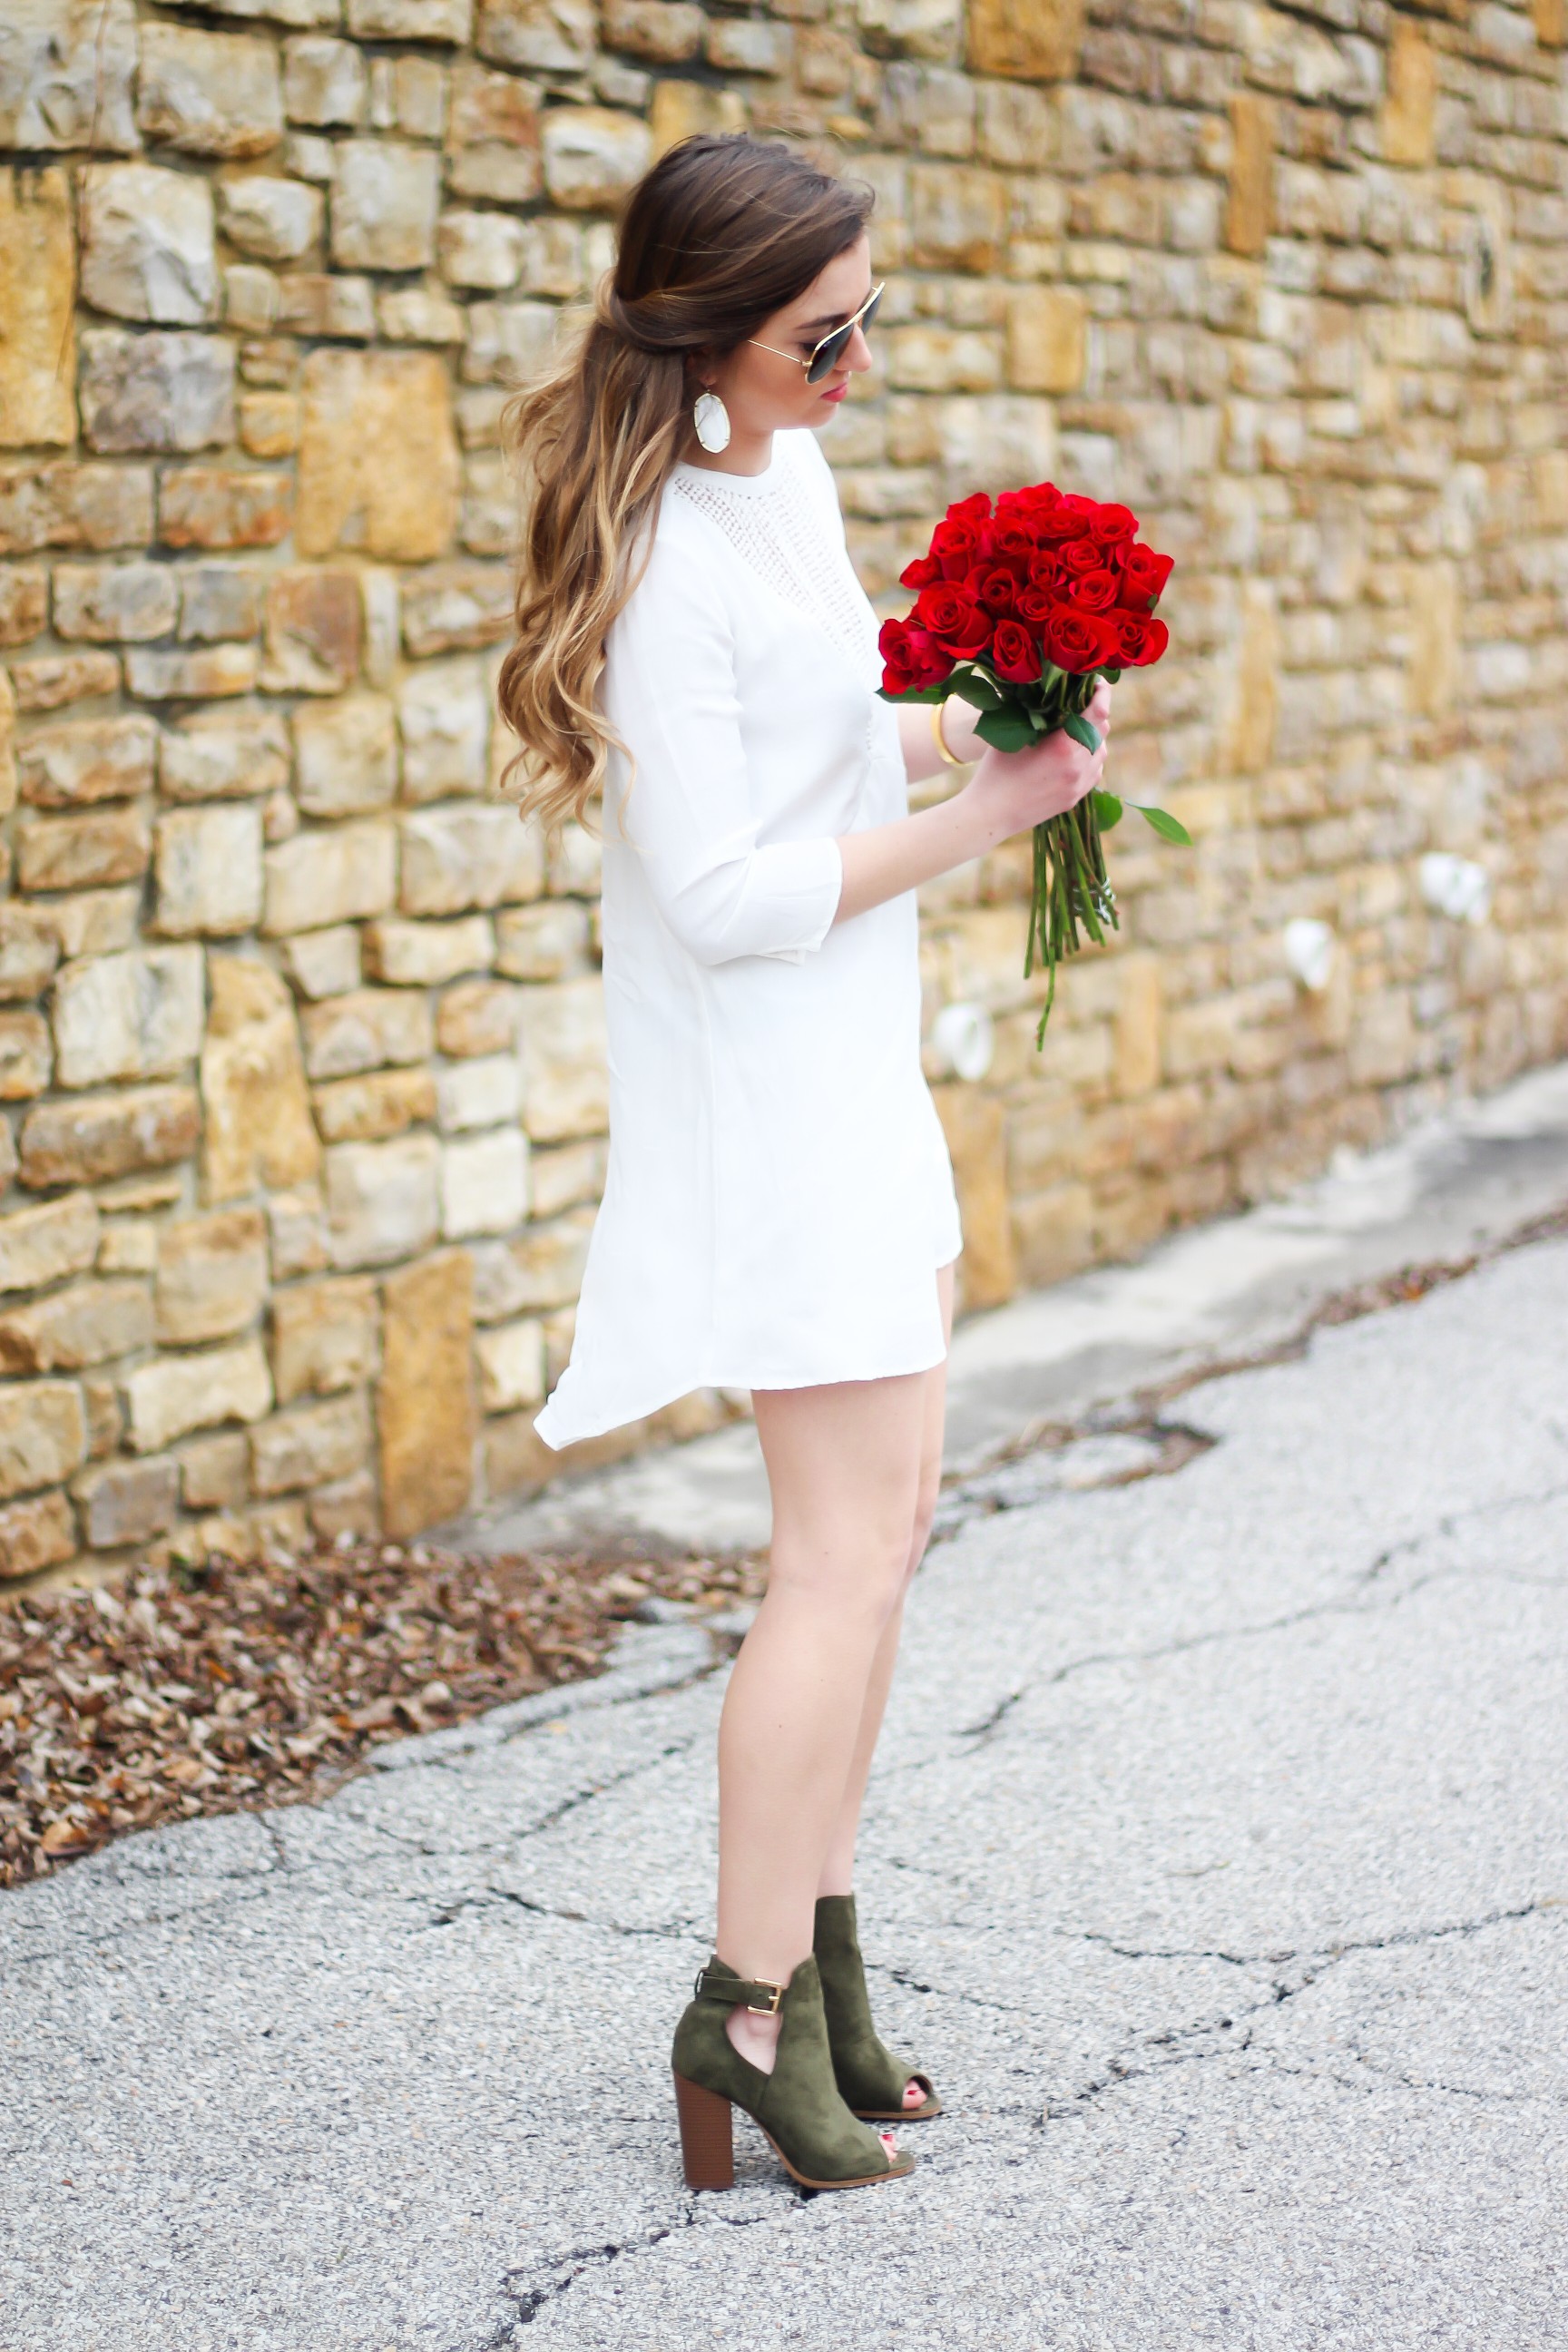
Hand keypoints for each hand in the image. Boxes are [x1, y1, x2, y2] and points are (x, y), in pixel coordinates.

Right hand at [961, 681, 1111, 845]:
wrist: (990, 815)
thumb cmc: (996, 771)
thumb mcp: (1014, 735)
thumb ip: (1037, 715)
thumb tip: (1050, 691)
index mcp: (1063, 747)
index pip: (1098, 713)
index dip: (1102, 694)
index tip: (1097, 683)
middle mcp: (1077, 766)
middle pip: (1102, 730)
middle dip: (1095, 713)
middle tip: (1081, 703)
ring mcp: (1078, 785)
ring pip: (1101, 751)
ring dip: (1093, 737)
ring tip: (1075, 730)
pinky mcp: (1075, 798)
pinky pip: (1094, 771)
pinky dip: (1090, 758)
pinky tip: (1073, 755)